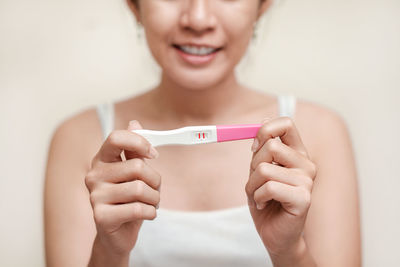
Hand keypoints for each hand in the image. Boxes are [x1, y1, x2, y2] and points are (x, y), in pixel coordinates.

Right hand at [85, 120, 160, 257]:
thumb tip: (134, 123)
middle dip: (155, 180)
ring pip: (141, 189)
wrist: (117, 235)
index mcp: (102, 160)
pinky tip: (146, 215)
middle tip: (153, 190)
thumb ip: (135, 150)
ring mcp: (95, 196)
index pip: (116, 138)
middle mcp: (94, 175)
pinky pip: (138, 209)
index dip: (139, 142)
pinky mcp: (101, 217)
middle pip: (137, 167)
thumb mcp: (135, 173)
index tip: (153, 154)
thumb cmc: (129, 200)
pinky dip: (151, 213)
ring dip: (155, 198)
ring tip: (149, 203)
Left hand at [245, 117, 316, 257]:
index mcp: (297, 154)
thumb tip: (264, 119)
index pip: (286, 124)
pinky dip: (258, 197)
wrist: (275, 234)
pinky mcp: (304, 198)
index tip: (254, 148)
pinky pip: (268, 187)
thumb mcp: (259, 170)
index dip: (265, 131)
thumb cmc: (267, 201)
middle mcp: (306, 164)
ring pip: (264, 169)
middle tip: (257, 182)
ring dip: (252, 185)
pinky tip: (264, 205)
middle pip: (271, 146)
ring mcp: (307, 181)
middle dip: (253, 166)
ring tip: (260, 196)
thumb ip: (262, 149)